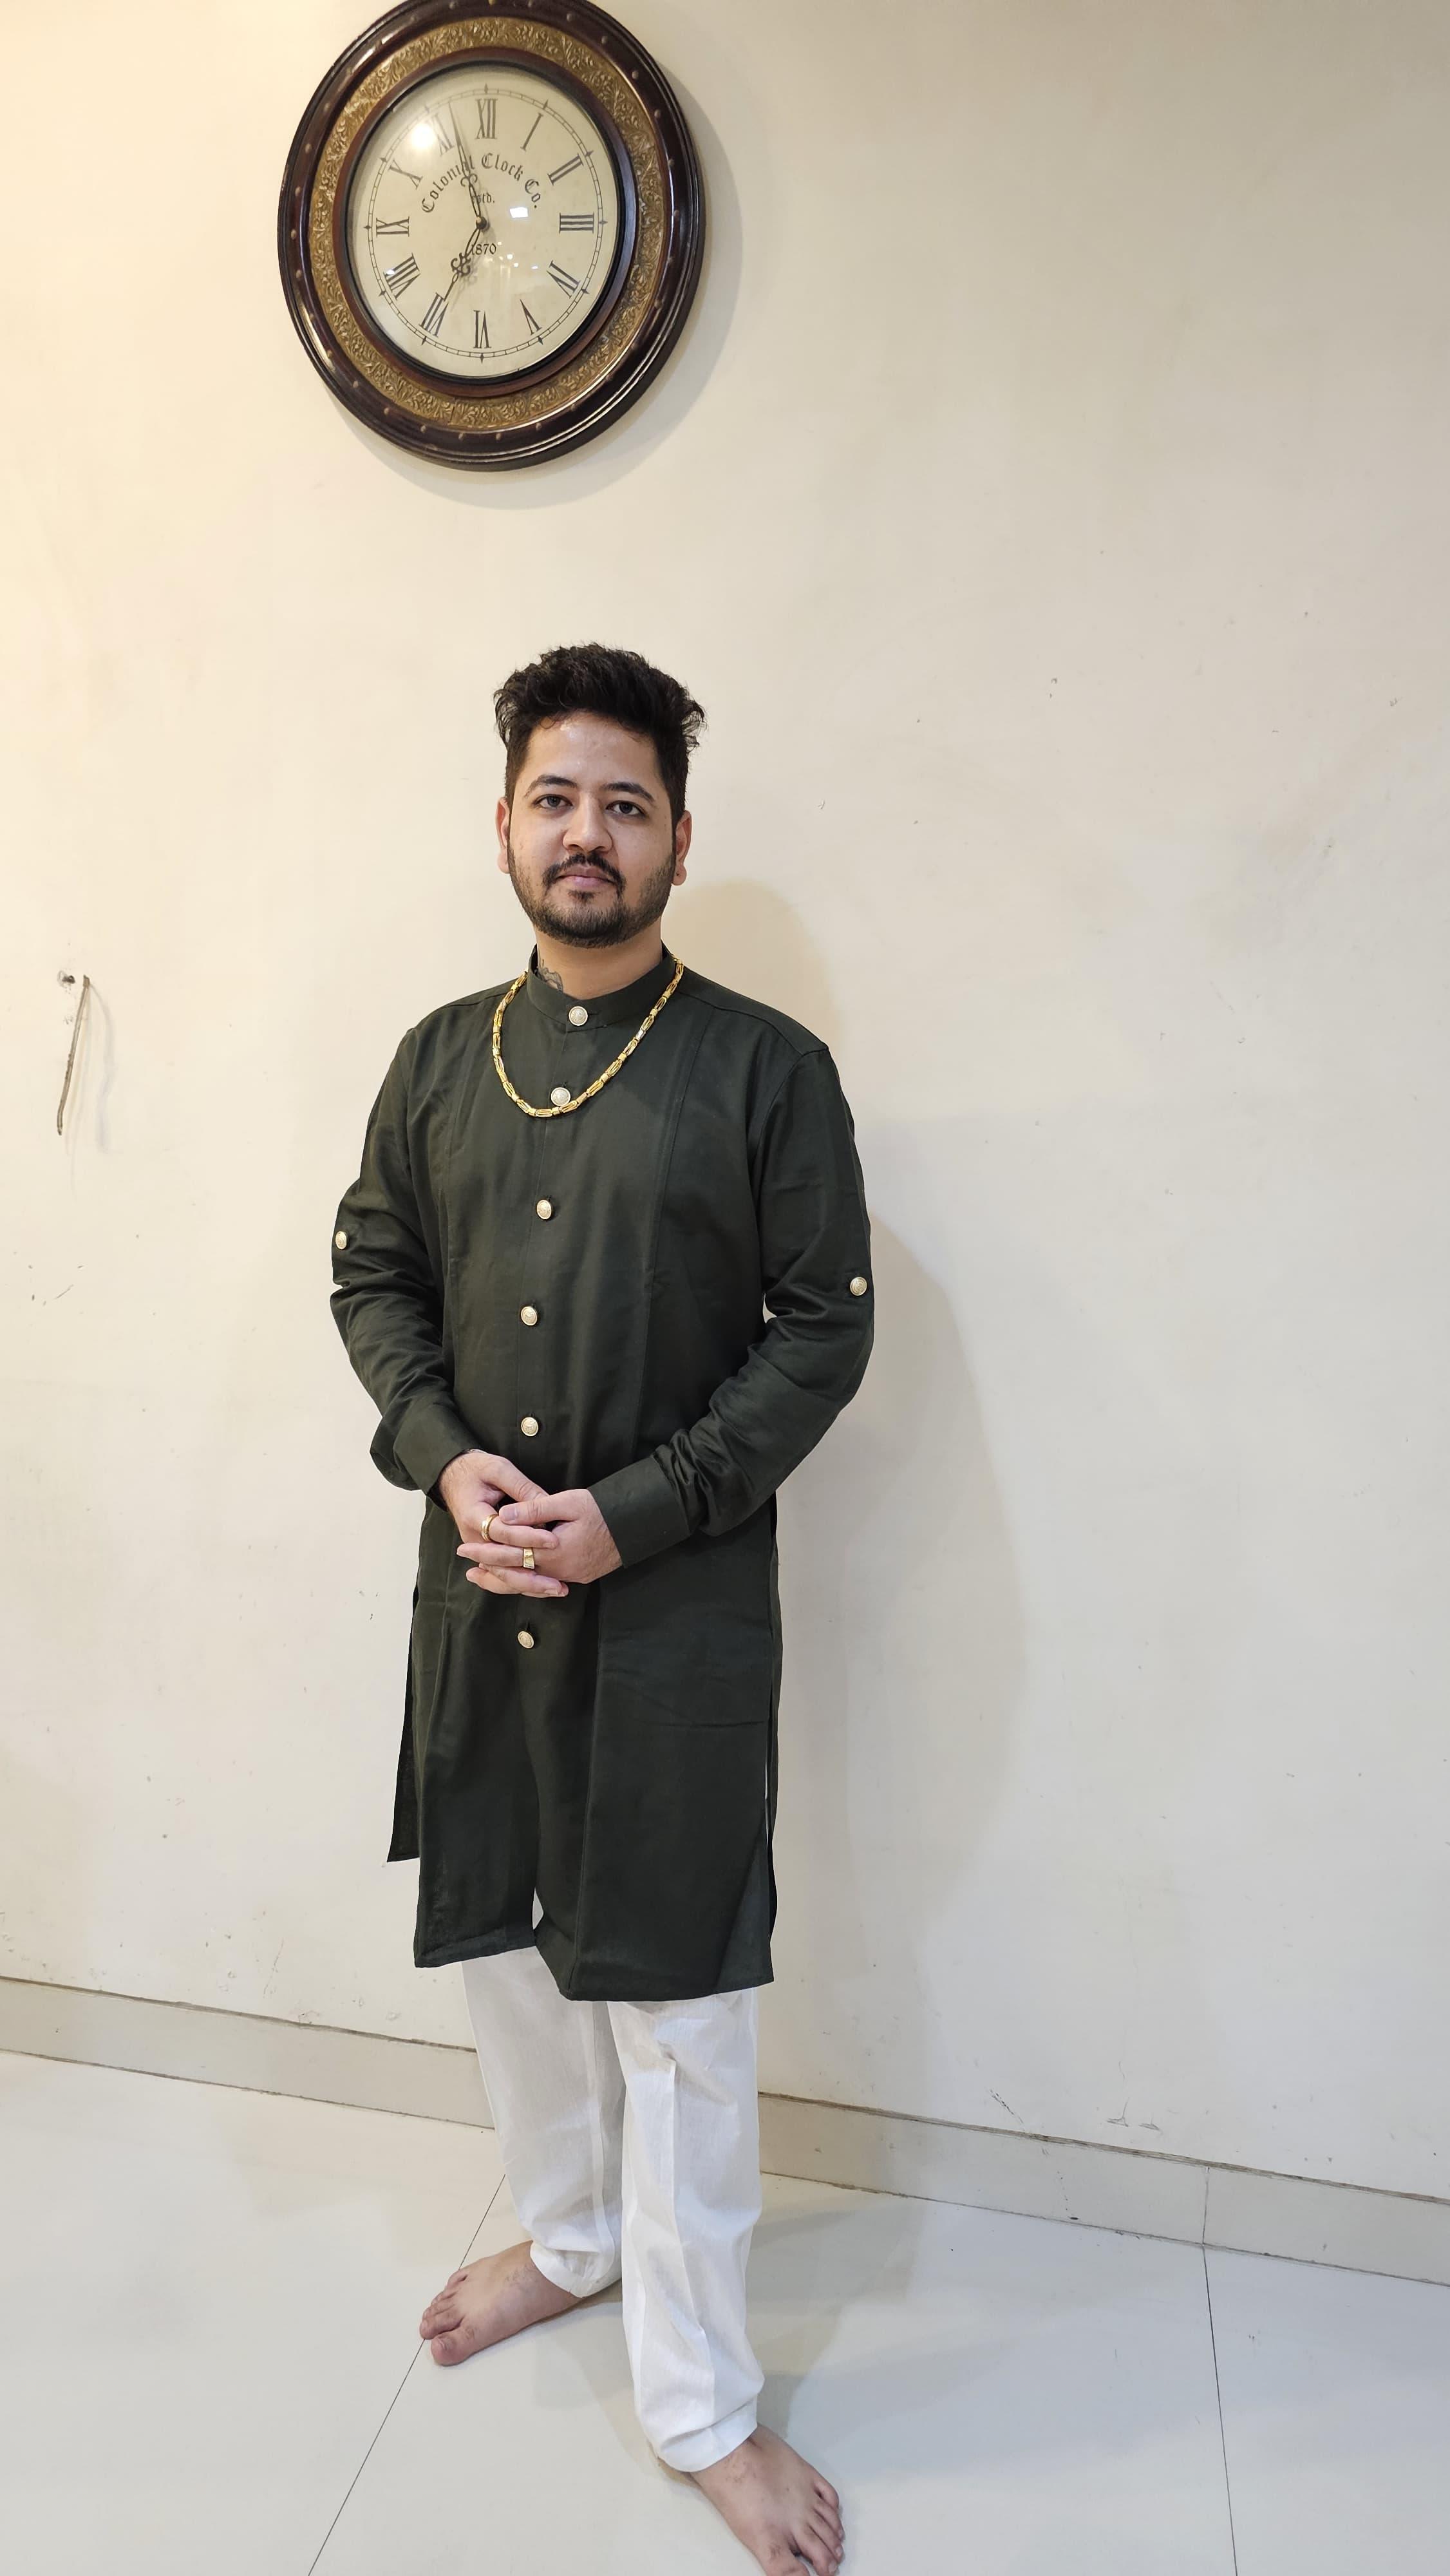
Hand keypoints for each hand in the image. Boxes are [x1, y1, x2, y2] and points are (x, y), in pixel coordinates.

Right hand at [438, 1450, 567, 1597]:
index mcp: (473, 1515)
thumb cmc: (476, 1469)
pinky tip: (543, 1589)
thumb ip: (521, 1487)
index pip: (503, 1532)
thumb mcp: (498, 1469)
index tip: (553, 1540)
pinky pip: (502, 1571)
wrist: (453, 1477)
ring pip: (501, 1573)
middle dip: (531, 1573)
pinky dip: (521, 1582)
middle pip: (501, 1563)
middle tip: (558, 1582)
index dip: (529, 1536)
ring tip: (556, 1589)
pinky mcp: (485, 1551)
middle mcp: (472, 1538)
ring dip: (528, 1584)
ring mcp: (477, 1547)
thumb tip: (546, 1502)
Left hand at [457, 1485, 621, 1587]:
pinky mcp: (579, 1576)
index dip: (485, 1551)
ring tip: (481, 1575)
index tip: (464, 1548)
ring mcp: (571, 1576)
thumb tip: (503, 1516)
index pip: (510, 1554)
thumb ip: (534, 1509)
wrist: (637, 1525)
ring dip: (504, 1578)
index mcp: (553, 1552)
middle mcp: (559, 1570)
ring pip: (528, 1583)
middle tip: (465, 1561)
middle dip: (488, 1566)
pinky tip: (516, 1575)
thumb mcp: (569, 1501)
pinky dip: (525, 1580)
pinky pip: (544, 1582)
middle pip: (515, 1573)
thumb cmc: (603, 1509)